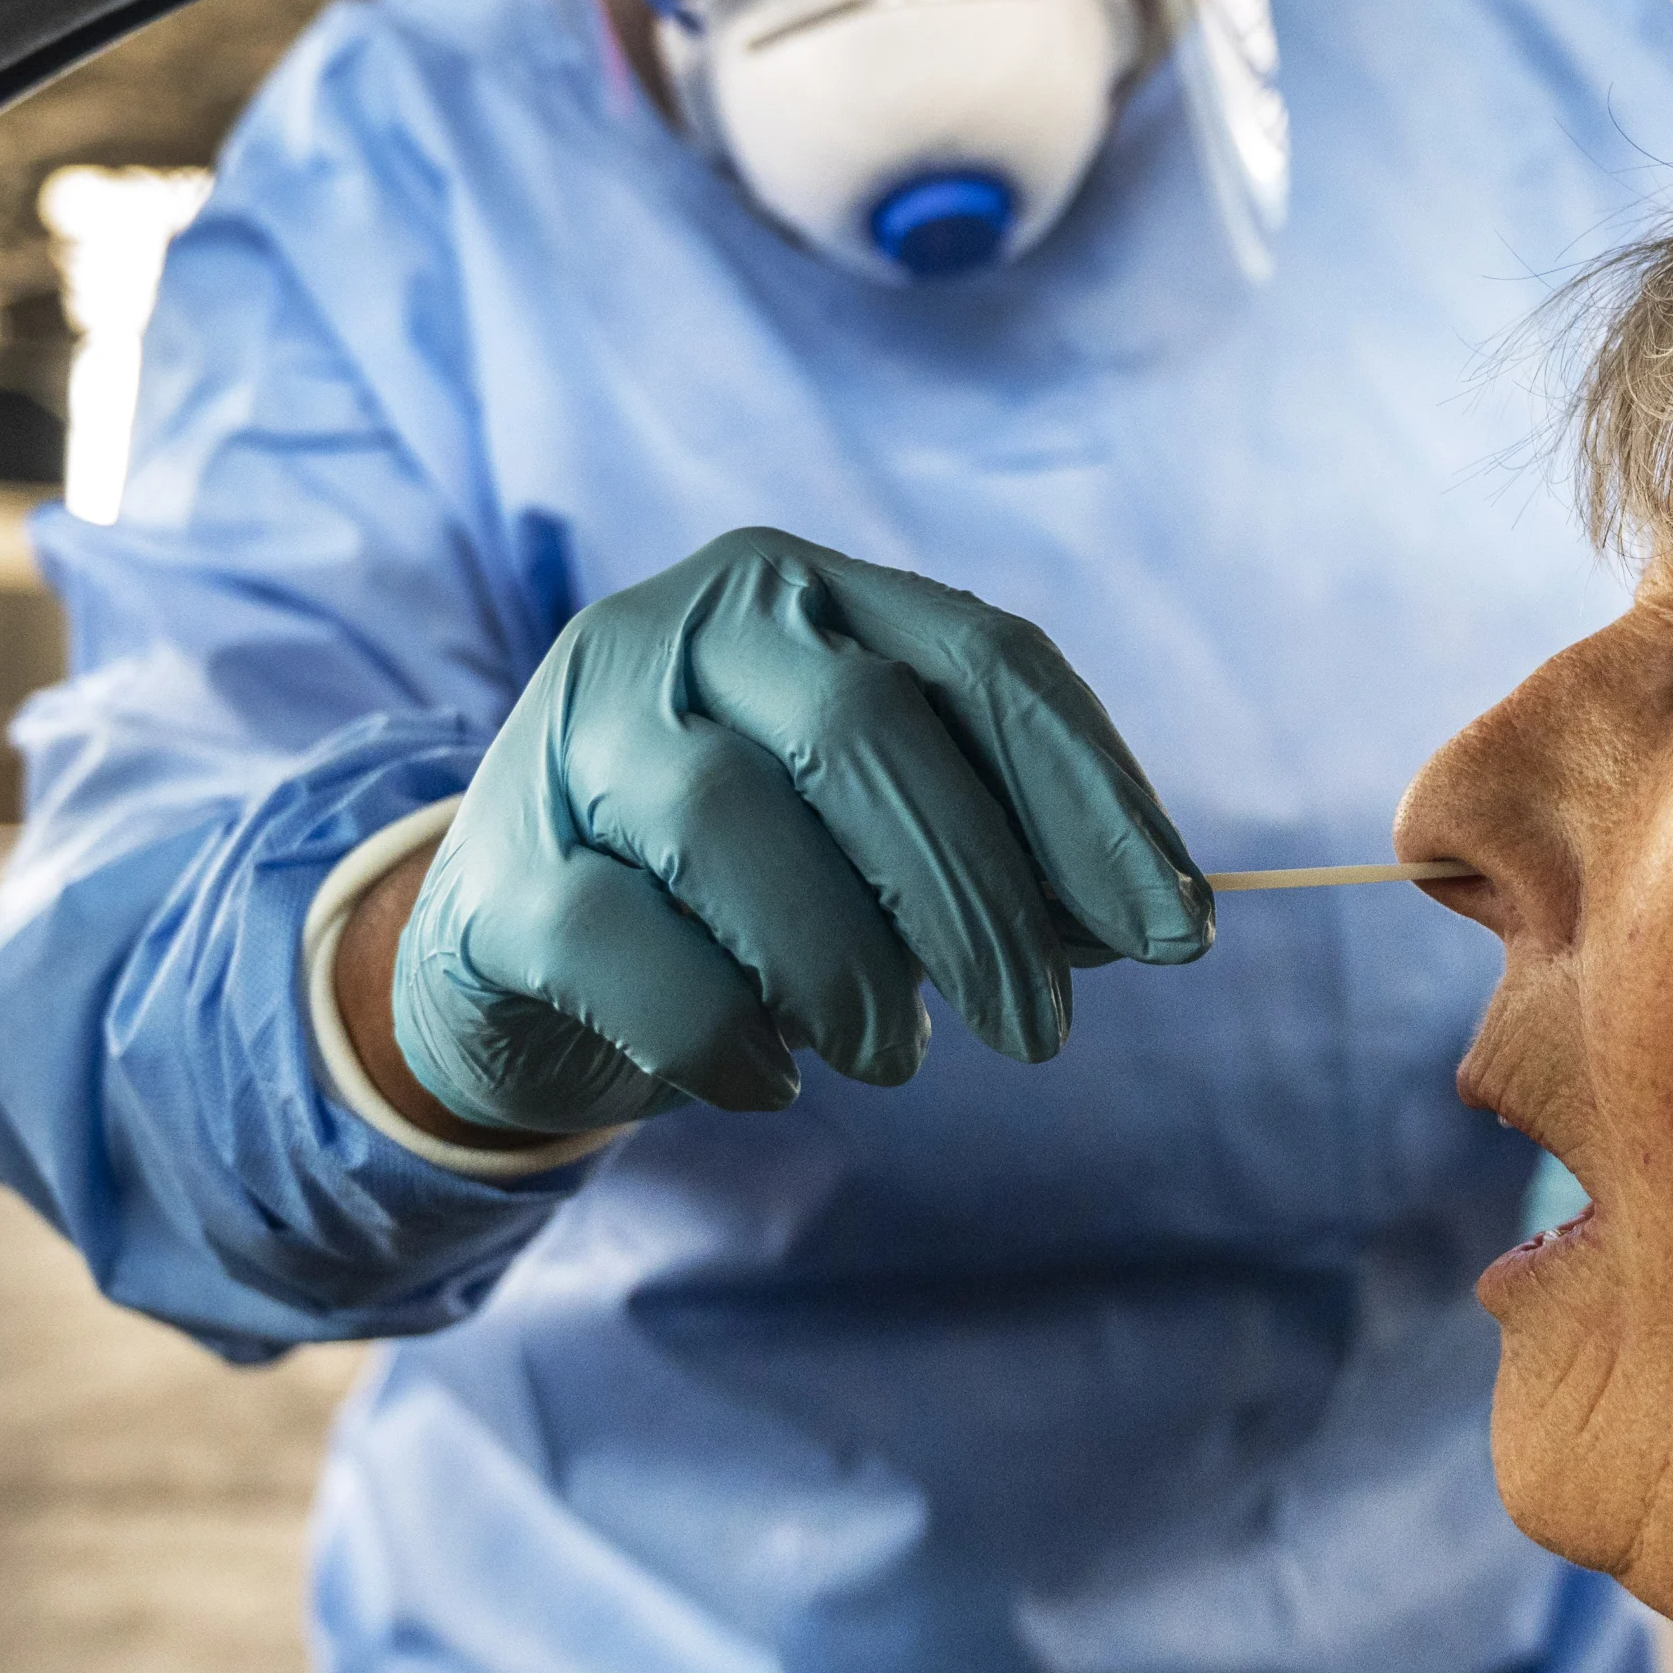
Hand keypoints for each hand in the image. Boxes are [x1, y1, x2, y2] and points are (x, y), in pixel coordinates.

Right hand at [383, 528, 1211, 1136]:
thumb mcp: (880, 838)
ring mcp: (568, 736)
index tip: (1181, 933)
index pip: (988, 662)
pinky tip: (768, 1080)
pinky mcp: (492, 872)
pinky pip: (615, 942)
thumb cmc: (751, 883)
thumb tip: (1150, 918)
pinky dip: (717, 1031)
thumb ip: (1005, 851)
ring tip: (895, 1053)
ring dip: (844, 967)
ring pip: (727, 822)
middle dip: (978, 899)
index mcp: (805, 592)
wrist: (521, 946)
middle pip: (864, 731)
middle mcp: (679, 629)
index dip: (1096, 802)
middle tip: (1040, 1031)